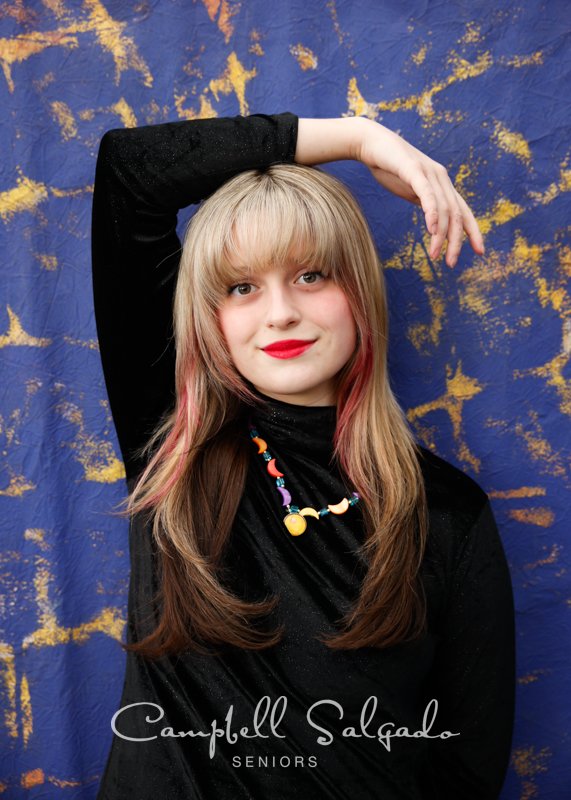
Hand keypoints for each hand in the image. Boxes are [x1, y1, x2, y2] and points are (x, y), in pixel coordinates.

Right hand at [356, 119, 483, 266]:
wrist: (371, 143)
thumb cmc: (389, 167)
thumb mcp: (411, 189)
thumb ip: (425, 202)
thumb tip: (434, 221)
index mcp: (442, 184)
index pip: (463, 211)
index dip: (473, 231)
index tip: (479, 251)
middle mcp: (441, 178)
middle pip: (456, 214)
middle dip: (457, 241)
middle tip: (451, 263)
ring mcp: (429, 173)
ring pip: (443, 209)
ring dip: (441, 235)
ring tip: (435, 255)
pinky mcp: (413, 170)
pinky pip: (427, 194)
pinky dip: (432, 213)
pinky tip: (432, 229)